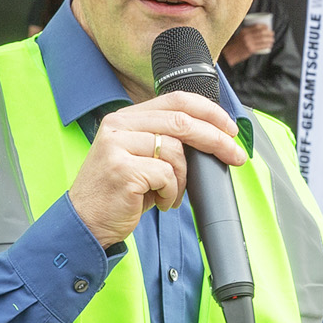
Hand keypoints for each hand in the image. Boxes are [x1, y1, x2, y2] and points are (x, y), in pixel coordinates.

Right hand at [68, 92, 246, 247]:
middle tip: (235, 155)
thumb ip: (166, 140)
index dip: (209, 111)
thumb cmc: (120, 193)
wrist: (86, 222)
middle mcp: (118, 125)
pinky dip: (171, 192)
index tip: (231, 129)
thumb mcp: (142, 158)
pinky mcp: (122, 169)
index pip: (176, 100)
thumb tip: (214, 136)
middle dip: (216, 139)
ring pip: (176, 151)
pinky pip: (166, 175)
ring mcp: (117, 146)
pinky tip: (160, 201)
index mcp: (125, 117)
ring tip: (172, 193)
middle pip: (182, 121)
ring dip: (183, 178)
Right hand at [220, 21, 274, 65]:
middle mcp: (247, 36)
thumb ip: (248, 32)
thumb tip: (258, 30)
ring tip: (272, 39)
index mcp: (244, 31)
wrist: (230, 53)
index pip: (256, 26)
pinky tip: (270, 45)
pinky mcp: (251, 49)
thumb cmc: (236, 44)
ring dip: (270, 39)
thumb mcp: (240, 35)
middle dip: (269, 33)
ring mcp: (249, 43)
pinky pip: (261, 46)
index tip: (268, 27)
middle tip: (272, 33)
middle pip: (261, 32)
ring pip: (263, 40)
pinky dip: (267, 45)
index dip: (264, 26)